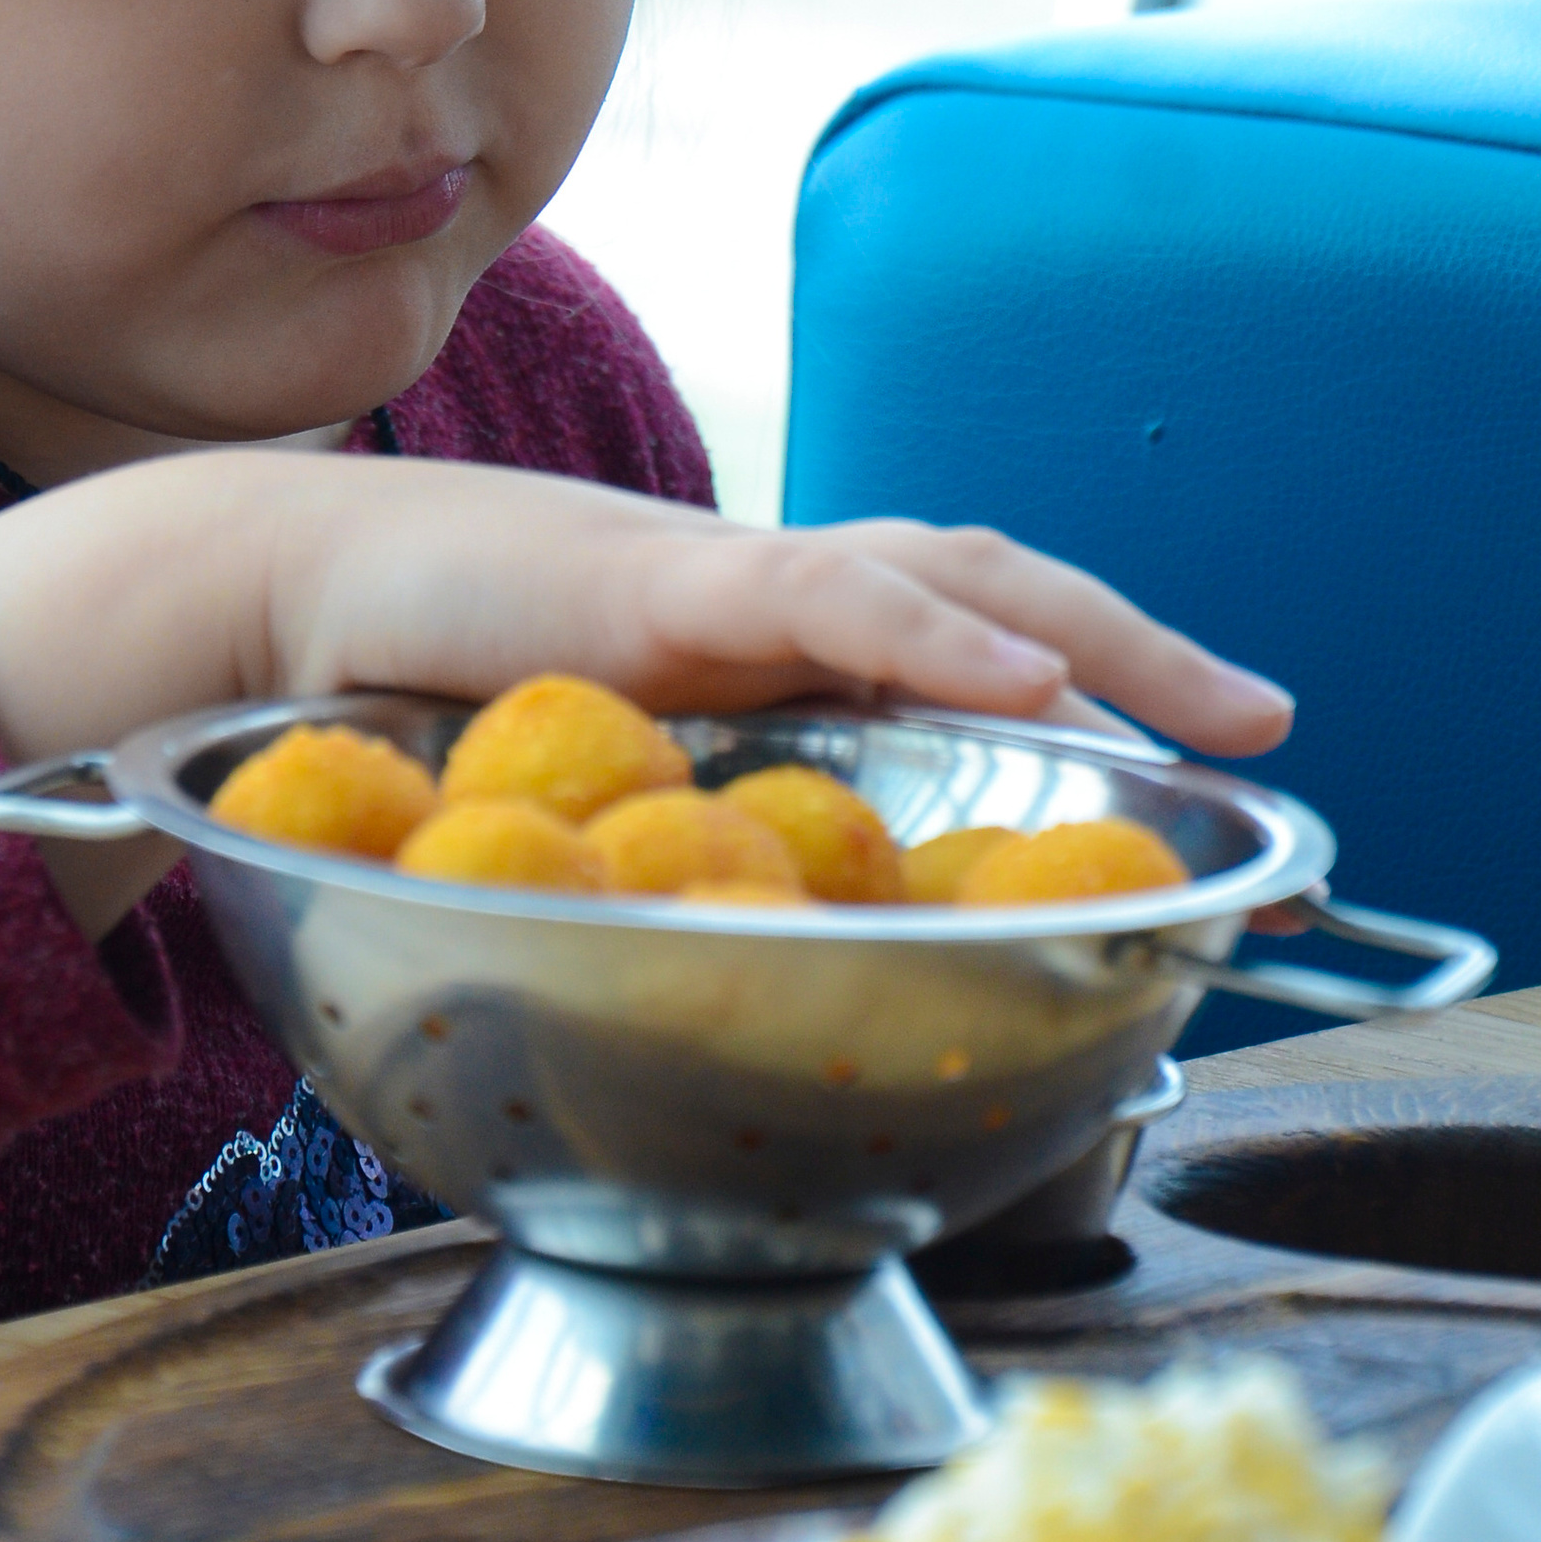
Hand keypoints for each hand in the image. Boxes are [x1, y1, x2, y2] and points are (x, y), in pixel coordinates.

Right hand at [0, 454, 1289, 936]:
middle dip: (1138, 659)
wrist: (273, 602)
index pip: (952, 643)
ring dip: (1091, 639)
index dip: (1081, 690)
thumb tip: (723, 963)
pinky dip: (939, 632)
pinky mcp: (658, 587)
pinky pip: (826, 596)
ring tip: (1209, 709)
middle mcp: (762, 599)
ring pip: (946, 578)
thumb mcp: (573, 791)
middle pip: (993, 593)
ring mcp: (717, 581)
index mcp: (756, 647)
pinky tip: (1026, 681)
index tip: (1199, 772)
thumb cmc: (412, 701)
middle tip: (1267, 734)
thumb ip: (662, 843)